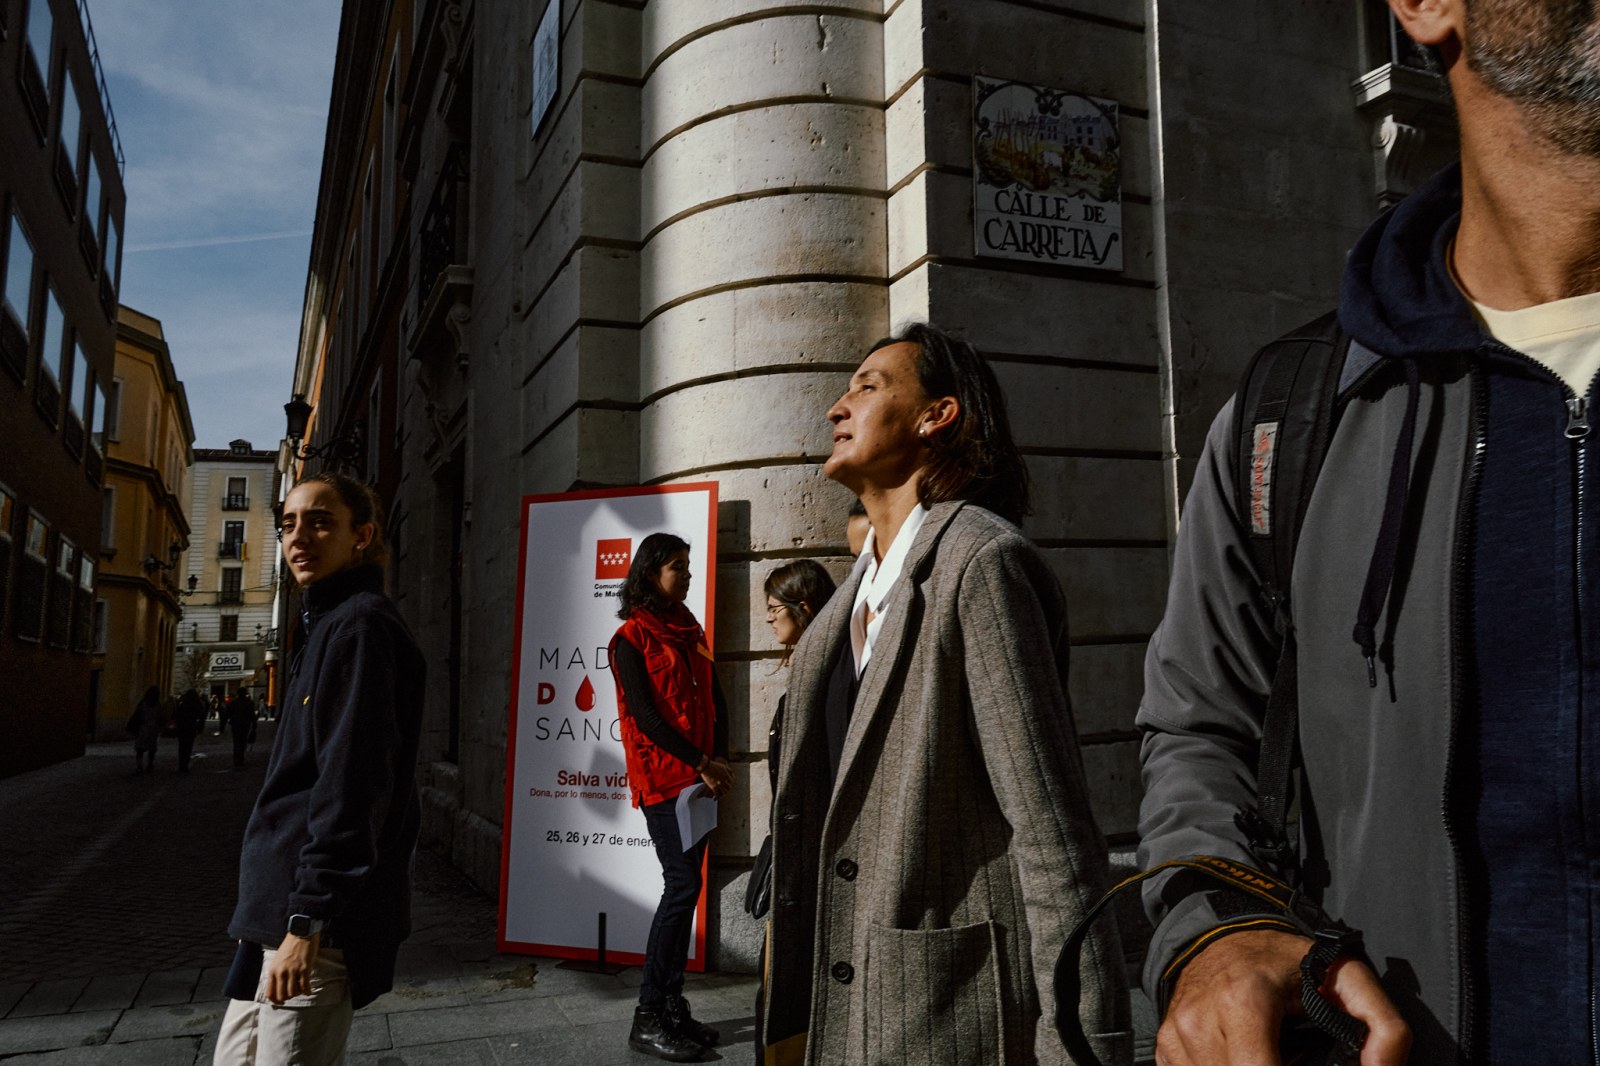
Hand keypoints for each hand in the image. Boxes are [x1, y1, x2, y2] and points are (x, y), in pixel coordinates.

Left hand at [264, 931, 319, 1004]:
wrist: (301, 932)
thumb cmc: (290, 946)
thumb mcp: (277, 960)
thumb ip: (276, 973)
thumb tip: (278, 988)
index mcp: (273, 970)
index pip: (270, 993)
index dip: (276, 1001)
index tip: (281, 1002)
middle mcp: (281, 972)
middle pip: (282, 995)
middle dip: (288, 998)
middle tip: (293, 994)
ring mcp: (293, 970)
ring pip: (293, 992)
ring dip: (298, 993)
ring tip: (301, 989)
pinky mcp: (305, 968)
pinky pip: (305, 986)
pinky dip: (307, 991)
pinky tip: (309, 990)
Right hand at [699, 756, 732, 798]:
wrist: (706, 766)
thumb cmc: (714, 765)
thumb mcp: (724, 767)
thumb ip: (729, 771)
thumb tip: (732, 775)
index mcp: (727, 776)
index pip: (732, 781)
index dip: (731, 782)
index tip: (729, 784)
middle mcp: (724, 781)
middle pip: (729, 788)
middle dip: (728, 788)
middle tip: (726, 790)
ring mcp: (719, 785)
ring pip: (724, 792)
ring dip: (724, 794)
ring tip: (722, 795)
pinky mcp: (713, 787)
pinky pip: (717, 794)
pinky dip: (717, 797)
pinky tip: (715, 798)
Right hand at [1157, 928, 1409, 1065]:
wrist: (1220, 935)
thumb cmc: (1283, 960)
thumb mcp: (1345, 976)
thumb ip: (1383, 1027)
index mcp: (1243, 1001)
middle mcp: (1200, 1020)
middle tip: (1295, 1060)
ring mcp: (1177, 1036)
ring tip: (1272, 1057)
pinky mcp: (1165, 1047)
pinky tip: (1243, 1060)